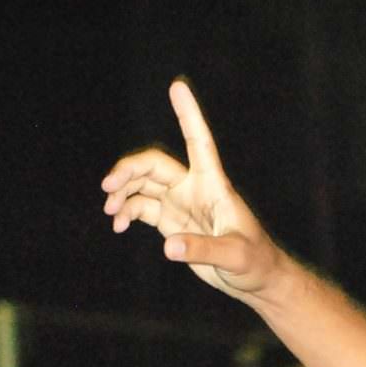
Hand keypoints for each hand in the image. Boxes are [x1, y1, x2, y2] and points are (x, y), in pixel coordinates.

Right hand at [102, 81, 289, 298]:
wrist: (256, 280)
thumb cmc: (255, 262)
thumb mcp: (234, 256)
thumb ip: (203, 249)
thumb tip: (168, 246)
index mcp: (213, 185)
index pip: (199, 142)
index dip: (189, 114)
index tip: (178, 86)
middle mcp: (193, 188)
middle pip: (154, 164)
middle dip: (128, 169)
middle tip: (108, 187)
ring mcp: (181, 203)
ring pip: (142, 184)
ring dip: (121, 192)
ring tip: (111, 212)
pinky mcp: (172, 221)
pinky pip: (140, 207)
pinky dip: (125, 212)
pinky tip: (119, 225)